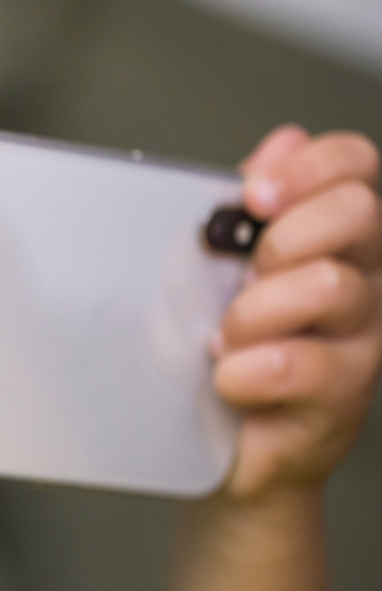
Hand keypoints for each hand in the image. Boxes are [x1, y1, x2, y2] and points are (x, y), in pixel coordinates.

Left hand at [214, 125, 381, 497]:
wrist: (226, 450)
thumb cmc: (227, 354)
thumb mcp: (227, 270)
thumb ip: (250, 209)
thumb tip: (282, 140)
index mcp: (337, 240)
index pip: (358, 166)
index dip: (310, 166)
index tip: (254, 194)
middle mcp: (365, 282)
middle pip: (359, 213)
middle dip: (284, 236)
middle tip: (244, 275)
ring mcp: (362, 340)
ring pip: (328, 285)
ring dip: (254, 312)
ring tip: (224, 340)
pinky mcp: (342, 397)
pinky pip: (294, 363)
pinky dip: (243, 370)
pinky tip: (228, 379)